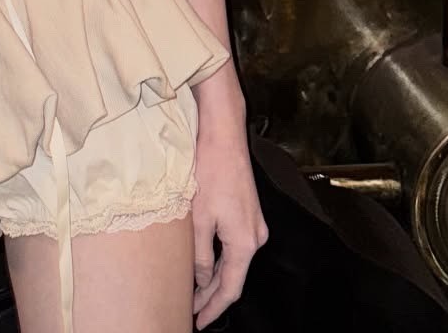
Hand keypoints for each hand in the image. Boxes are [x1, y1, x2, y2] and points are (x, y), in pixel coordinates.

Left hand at [190, 123, 268, 328]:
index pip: (230, 288)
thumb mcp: (199, 218)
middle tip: (191, 312)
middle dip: (212, 296)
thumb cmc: (209, 172)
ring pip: (234, 262)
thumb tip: (201, 281)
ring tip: (194, 294)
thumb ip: (200, 254)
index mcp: (245, 243)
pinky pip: (234, 245)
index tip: (198, 322)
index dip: (213, 308)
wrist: (223, 134)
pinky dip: (220, 259)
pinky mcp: (248, 213)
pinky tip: (204, 264)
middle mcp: (256, 237)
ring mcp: (254, 225)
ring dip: (215, 278)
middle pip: (233, 277)